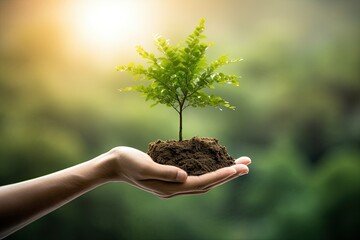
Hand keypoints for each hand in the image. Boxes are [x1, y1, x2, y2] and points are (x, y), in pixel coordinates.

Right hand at [106, 147, 250, 197]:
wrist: (114, 164)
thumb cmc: (126, 162)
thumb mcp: (143, 166)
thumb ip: (164, 172)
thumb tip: (185, 176)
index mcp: (170, 188)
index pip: (201, 183)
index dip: (220, 175)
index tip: (236, 167)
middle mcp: (175, 188)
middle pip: (208, 184)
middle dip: (228, 175)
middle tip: (247, 165)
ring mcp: (174, 183)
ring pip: (205, 180)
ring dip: (222, 172)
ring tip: (239, 164)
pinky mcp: (172, 176)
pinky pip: (196, 175)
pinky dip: (210, 169)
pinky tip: (216, 162)